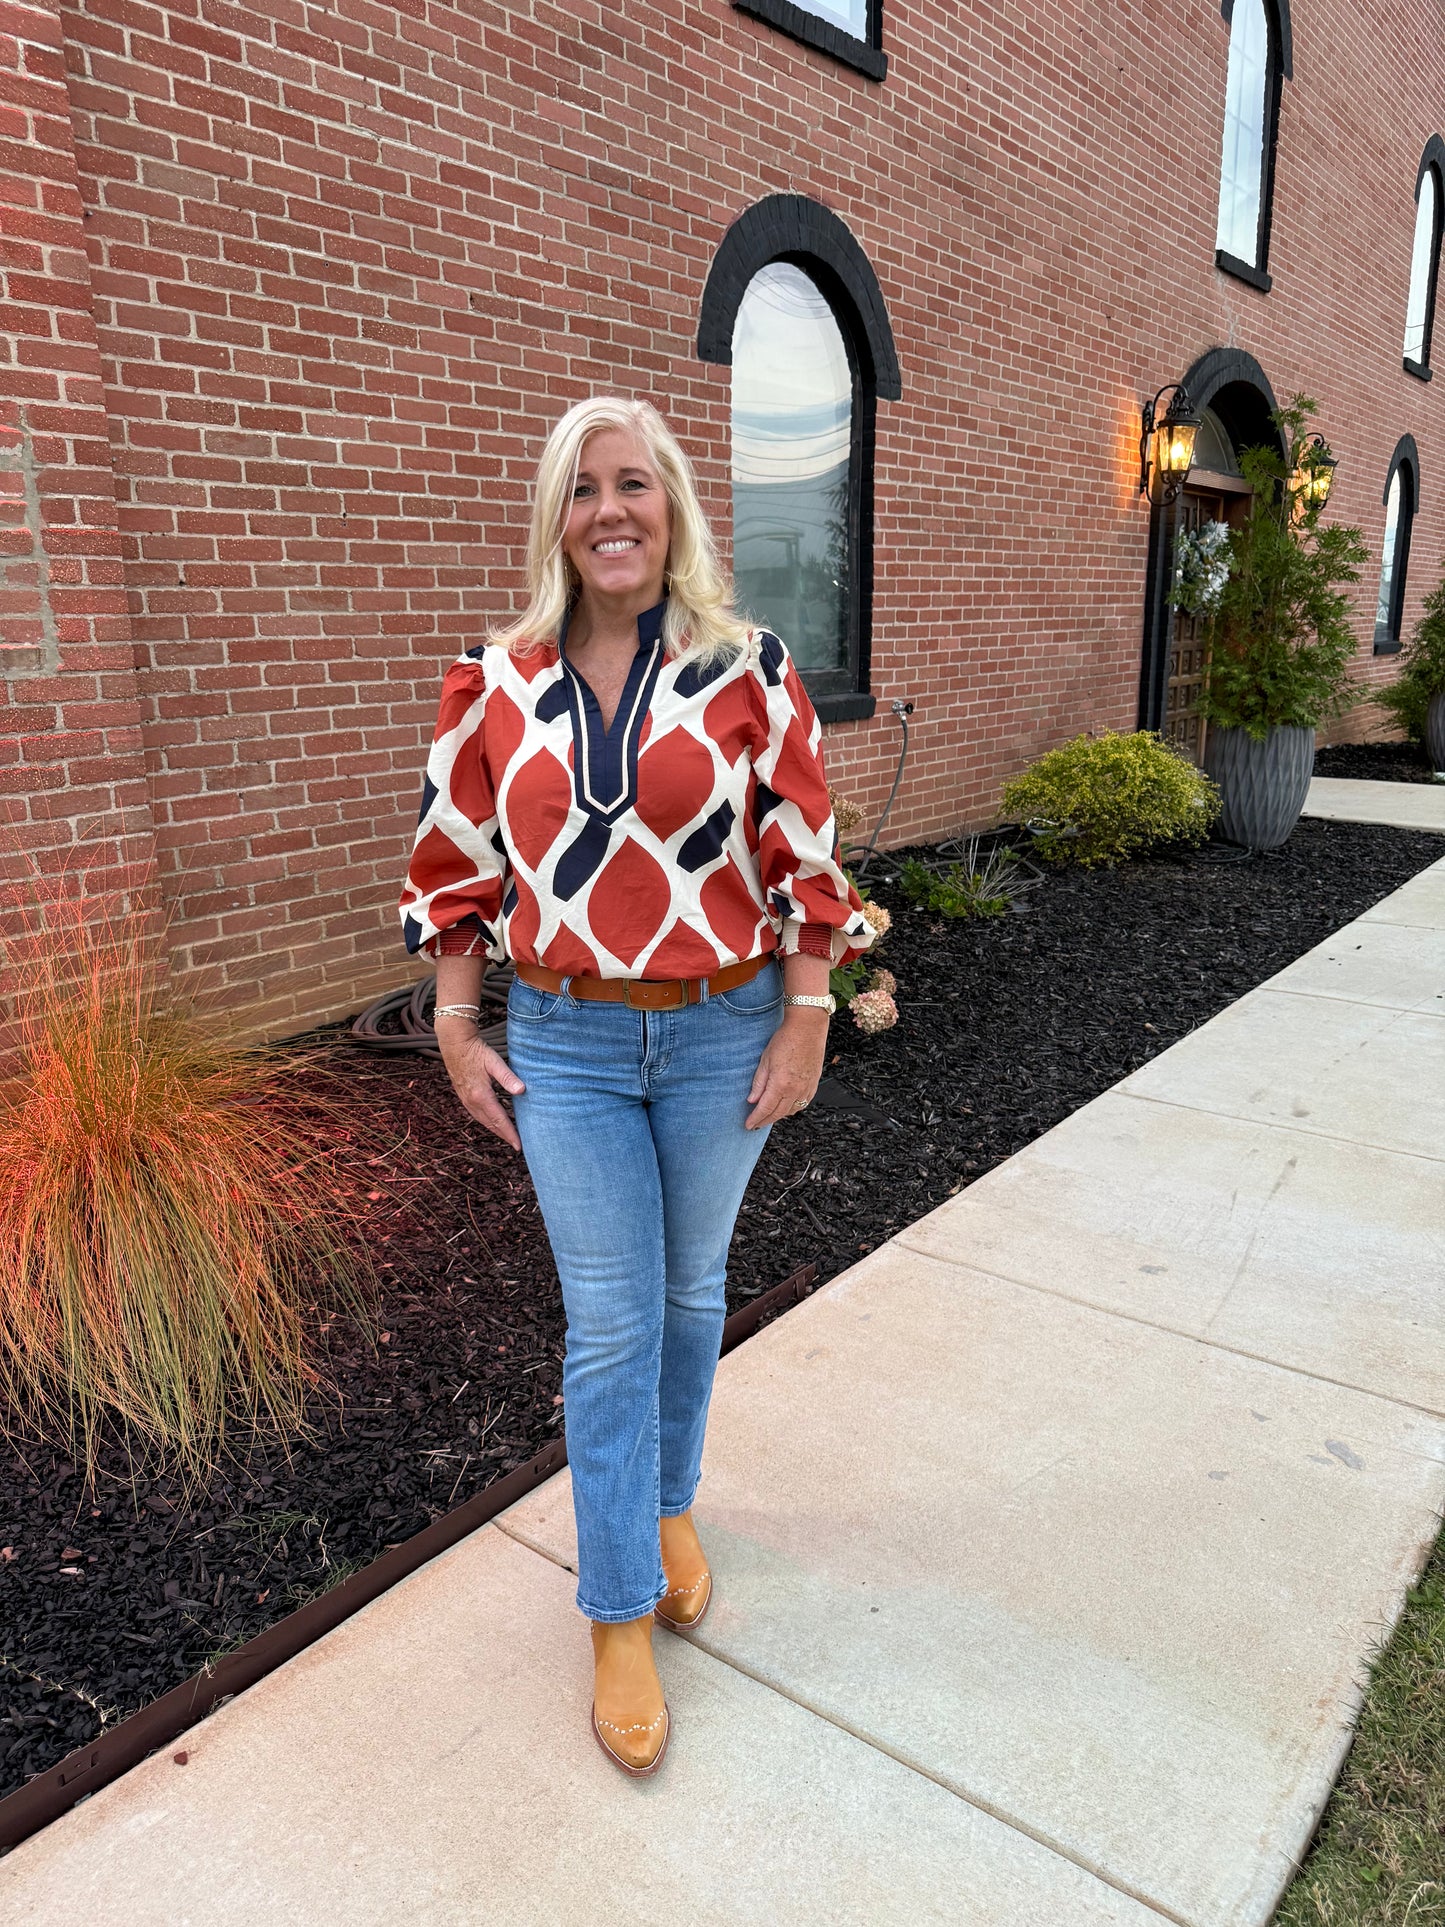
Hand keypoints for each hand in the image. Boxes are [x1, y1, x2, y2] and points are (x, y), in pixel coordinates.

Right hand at [436, 1026, 525, 1150]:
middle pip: (490, 1124)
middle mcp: (472, 1101)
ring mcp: (466, 1099)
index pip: (499, 1120)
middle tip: (517, 1145)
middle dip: (504, 1135)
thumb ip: (507, 1077)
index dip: (510, 1134)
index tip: (519, 1146)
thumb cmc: (476, 1051)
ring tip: (507, 1136)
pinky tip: (492, 1120)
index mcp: (481, 1095)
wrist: (455, 1044)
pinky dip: (486, 1121)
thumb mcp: (494, 1062)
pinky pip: (476, 1114)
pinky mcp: (463, 1095)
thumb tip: (522, 1090)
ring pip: (482, 1120)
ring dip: (495, 1129)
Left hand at [745, 1010, 827, 1129]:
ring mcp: (807, 1088)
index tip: (749, 1125)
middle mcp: (795, 1090)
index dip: (756, 1119)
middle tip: (756, 1124)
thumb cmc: (785, 1040)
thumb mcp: (765, 1060)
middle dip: (765, 1121)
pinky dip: (793, 1108)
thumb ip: (759, 1083)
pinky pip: (803, 1103)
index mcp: (781, 1084)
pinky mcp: (814, 1084)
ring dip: (779, 1116)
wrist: (807, 1029)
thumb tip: (752, 1100)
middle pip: (778, 1113)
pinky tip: (786, 1107)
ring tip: (769, 1116)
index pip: (765, 1108)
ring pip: (792, 1111)